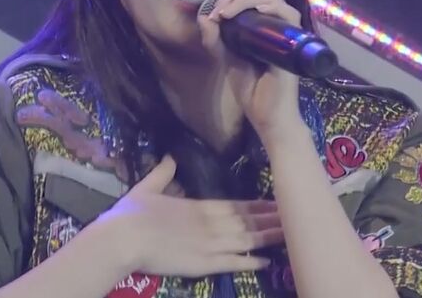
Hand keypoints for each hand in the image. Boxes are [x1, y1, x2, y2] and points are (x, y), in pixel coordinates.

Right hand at [96, 156, 282, 276]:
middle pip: (250, 221)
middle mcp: (212, 223)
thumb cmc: (132, 214)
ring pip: (249, 240)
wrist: (124, 238)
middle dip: (273, 220)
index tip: (278, 202)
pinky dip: (252, 262)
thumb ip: (163, 173)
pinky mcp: (205, 264)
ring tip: (291, 235)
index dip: (260, 205)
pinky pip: (235, 263)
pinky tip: (268, 262)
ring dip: (270, 237)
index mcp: (201, 206)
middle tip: (297, 216)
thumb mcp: (148, 187)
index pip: (239, 205)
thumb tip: (169, 158)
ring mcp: (211, 244)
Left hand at [197, 0, 305, 136]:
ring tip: (229, 11)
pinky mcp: (293, 42)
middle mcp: (276, 26)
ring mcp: (286, 32)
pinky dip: (272, 6)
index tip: (214, 12)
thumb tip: (204, 16)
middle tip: (220, 11)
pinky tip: (257, 9)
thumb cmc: (251, 90)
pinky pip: (289, 14)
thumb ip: (216, 40)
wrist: (267, 116)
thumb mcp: (227, 59)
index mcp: (261, 27)